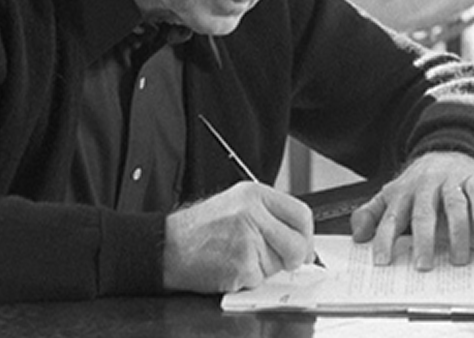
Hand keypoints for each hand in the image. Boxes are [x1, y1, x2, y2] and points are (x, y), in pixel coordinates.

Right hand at [163, 181, 314, 292]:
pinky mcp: (240, 264)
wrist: (167, 245)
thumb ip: (270, 217)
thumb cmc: (199, 229)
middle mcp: (253, 213)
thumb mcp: (237, 205)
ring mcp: (247, 239)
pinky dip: (248, 280)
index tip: (302, 245)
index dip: (306, 235)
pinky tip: (230, 267)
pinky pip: (260, 280)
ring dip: (264, 269)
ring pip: (279, 265)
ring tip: (239, 256)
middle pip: (298, 243)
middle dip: (292, 258)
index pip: (302, 214)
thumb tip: (301, 241)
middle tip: (277, 260)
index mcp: (255, 194)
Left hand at [350, 152, 473, 269]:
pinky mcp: (472, 178)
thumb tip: (357, 235)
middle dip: (422, 241)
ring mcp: (449, 181)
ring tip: (458, 258)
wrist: (447, 152)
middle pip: (422, 214)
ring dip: (456, 233)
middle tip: (423, 265)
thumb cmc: (419, 183)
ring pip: (453, 206)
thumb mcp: (391, 195)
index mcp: (402, 194)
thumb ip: (371, 215)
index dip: (384, 239)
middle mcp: (424, 187)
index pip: (390, 218)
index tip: (383, 261)